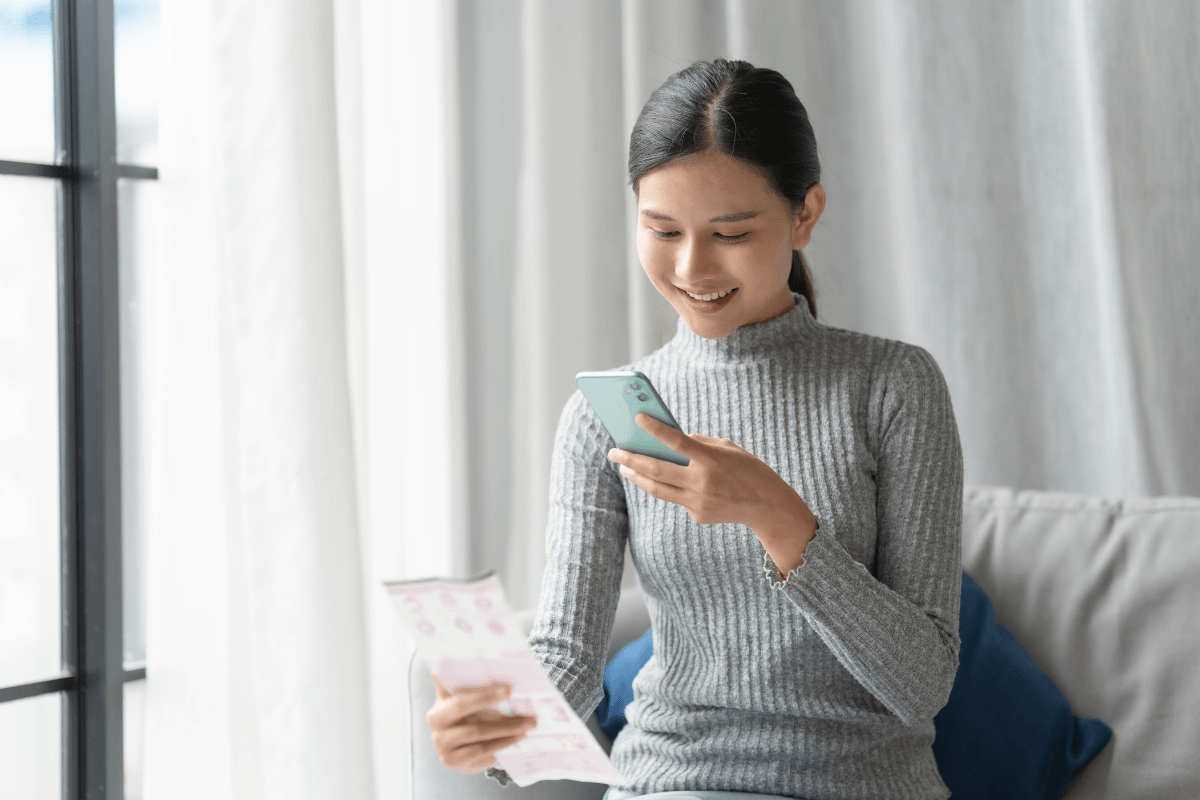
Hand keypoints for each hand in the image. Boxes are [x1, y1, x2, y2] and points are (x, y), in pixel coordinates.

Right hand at [427, 678, 536, 773]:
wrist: (462, 748)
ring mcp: (440, 741)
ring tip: (527, 724)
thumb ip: (478, 682)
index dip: (472, 681)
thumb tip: (505, 667)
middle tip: (512, 693)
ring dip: (505, 727)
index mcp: (441, 697)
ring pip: (476, 731)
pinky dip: (501, 744)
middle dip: (488, 698)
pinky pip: (480, 750)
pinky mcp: (451, 760)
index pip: (450, 682)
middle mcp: (435, 719)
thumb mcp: (471, 697)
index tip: (504, 685)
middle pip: (461, 705)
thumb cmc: (471, 715)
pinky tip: (516, 738)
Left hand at [608, 413, 817, 574]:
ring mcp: (698, 503)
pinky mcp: (697, 516)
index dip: (655, 429)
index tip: (637, 418)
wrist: (768, 506)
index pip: (677, 442)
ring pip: (657, 489)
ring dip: (637, 476)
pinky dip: (668, 487)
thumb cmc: (748, 470)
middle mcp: (703, 483)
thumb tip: (670, 441)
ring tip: (624, 465)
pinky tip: (661, 480)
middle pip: (657, 470)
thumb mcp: (728, 448)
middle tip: (614, 450)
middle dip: (631, 459)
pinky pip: (676, 498)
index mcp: (712, 460)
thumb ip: (700, 443)